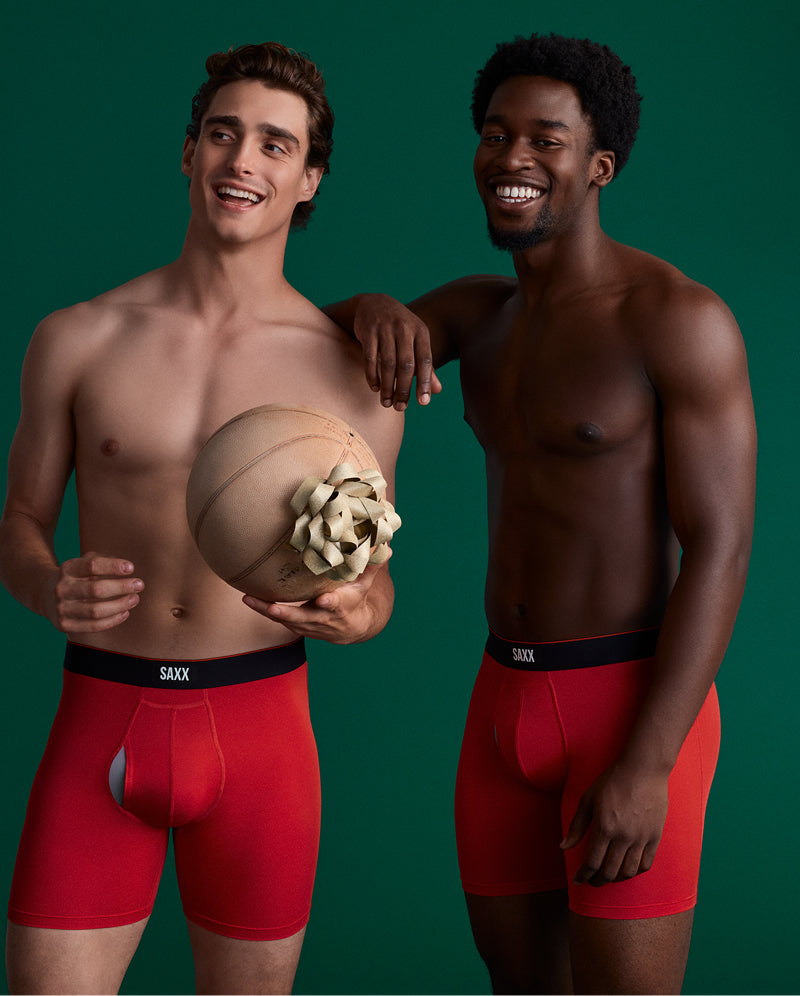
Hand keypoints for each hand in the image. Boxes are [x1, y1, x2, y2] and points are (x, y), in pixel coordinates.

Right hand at [45, 552, 143, 633]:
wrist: (46, 595)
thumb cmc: (76, 576)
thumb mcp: (84, 562)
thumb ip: (103, 561)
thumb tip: (127, 568)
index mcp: (67, 569)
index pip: (91, 565)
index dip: (113, 566)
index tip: (131, 568)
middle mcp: (62, 589)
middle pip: (96, 589)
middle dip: (121, 587)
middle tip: (139, 584)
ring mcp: (61, 608)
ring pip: (95, 611)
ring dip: (120, 605)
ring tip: (135, 599)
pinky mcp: (64, 625)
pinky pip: (93, 626)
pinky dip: (112, 620)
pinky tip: (125, 613)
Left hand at [242, 563, 388, 643]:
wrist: (353, 628)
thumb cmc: (356, 598)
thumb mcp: (365, 583)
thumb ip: (371, 564)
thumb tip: (386, 544)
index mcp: (341, 605)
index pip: (336, 605)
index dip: (330, 603)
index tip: (325, 600)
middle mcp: (323, 618)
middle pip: (303, 617)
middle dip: (288, 613)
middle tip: (272, 607)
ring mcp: (309, 625)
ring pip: (286, 620)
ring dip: (266, 611)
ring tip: (247, 599)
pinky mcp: (298, 626)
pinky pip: (278, 620)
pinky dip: (264, 611)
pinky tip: (248, 599)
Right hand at [353, 294, 441, 410]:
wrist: (374, 303)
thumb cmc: (400, 328)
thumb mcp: (416, 341)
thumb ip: (426, 365)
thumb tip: (437, 391)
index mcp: (421, 331)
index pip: (426, 360)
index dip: (425, 382)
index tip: (423, 402)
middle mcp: (404, 328)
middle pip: (406, 364)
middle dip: (403, 389)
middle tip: (400, 407)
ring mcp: (385, 328)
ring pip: (387, 364)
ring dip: (387, 386)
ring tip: (386, 403)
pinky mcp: (368, 331)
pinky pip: (370, 358)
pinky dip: (372, 375)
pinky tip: (375, 388)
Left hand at [560, 761, 669, 885]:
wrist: (643, 770)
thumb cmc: (612, 781)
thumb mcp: (588, 799)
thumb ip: (576, 826)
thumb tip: (563, 847)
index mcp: (605, 827)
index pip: (592, 862)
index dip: (583, 875)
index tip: (577, 880)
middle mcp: (624, 836)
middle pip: (610, 872)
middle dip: (598, 880)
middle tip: (591, 880)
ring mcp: (642, 838)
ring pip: (628, 872)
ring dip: (616, 879)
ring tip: (608, 876)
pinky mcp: (655, 836)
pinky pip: (646, 864)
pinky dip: (635, 872)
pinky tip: (626, 869)